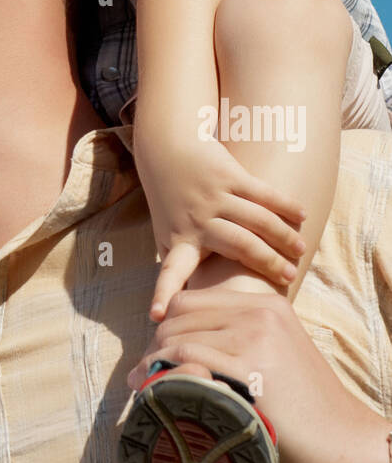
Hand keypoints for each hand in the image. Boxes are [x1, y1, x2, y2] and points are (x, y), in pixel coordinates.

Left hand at [126, 289, 366, 462]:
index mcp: (265, 304)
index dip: (166, 327)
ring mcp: (256, 337)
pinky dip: (163, 377)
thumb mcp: (273, 357)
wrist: (344, 446)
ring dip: (152, 364)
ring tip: (145, 387)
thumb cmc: (305, 412)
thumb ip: (235, 340)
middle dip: (154, 346)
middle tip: (145, 375)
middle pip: (177, 316)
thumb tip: (176, 345)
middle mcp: (259, 312)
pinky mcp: (250, 368)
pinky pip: (185, 361)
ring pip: (175, 338)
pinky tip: (157, 394)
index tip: (157, 355)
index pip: (190, 300)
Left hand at [133, 134, 305, 319]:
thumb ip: (183, 264)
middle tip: (289, 277)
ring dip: (283, 236)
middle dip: (268, 263)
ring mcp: (213, 196)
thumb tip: (192, 307)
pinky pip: (264, 193)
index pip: (171, 272)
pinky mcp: (228, 174)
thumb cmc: (170, 201)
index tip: (159, 315)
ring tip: (300, 250)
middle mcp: (196, 219)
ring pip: (258, 220)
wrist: (165, 147)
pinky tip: (302, 216)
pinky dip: (286, 206)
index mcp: (178, 240)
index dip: (166, 293)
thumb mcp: (167, 234)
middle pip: (241, 246)